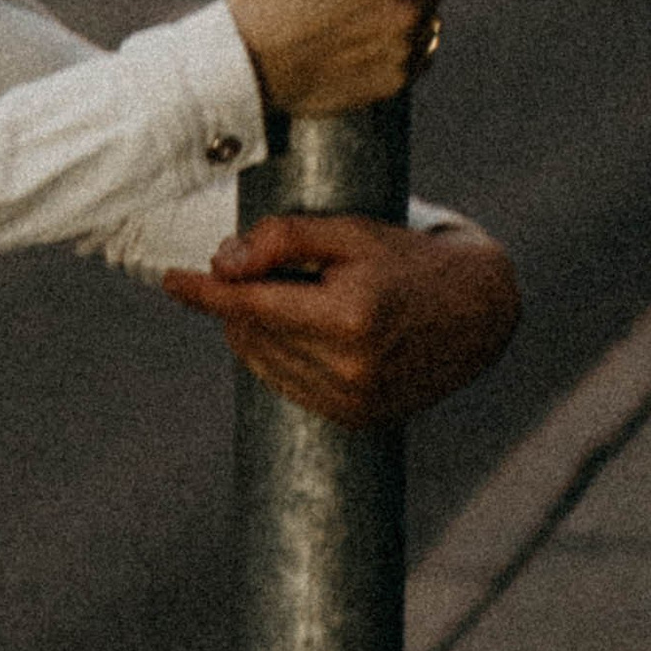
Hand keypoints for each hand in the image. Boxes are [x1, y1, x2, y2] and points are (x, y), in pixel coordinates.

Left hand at [163, 215, 520, 425]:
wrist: (480, 312)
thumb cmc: (411, 260)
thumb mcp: (352, 232)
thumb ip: (286, 239)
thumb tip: (223, 263)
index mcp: (350, 318)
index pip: (250, 306)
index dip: (204, 292)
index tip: (170, 279)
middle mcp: (350, 368)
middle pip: (252, 332)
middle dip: (242, 299)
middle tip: (267, 269)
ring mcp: (354, 401)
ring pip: (264, 361)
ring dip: (256, 329)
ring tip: (296, 297)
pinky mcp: (357, 418)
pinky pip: (288, 385)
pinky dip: (280, 356)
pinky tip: (305, 331)